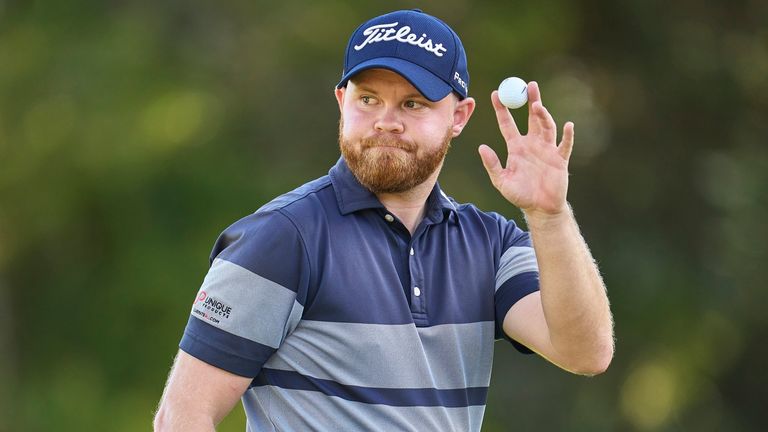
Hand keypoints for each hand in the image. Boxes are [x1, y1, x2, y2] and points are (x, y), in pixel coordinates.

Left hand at [478, 81, 573, 218]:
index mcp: (516, 147)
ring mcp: (547, 150)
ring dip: (543, 115)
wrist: (540, 208)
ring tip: (537, 105)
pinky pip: (565, 145)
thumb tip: (481, 147)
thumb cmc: (520, 195)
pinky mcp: (560, 160)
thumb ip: (492, 165)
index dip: (502, 109)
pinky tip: (567, 126)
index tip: (496, 93)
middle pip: (531, 117)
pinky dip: (567, 136)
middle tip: (528, 85)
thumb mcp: (502, 181)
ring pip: (547, 127)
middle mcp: (532, 144)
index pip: (507, 123)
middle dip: (530, 100)